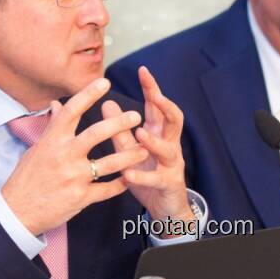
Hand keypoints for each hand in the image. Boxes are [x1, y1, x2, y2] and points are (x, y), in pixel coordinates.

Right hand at [1, 78, 149, 234]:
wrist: (17, 212)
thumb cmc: (26, 178)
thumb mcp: (36, 148)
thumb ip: (52, 127)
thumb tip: (56, 104)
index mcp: (52, 141)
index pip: (72, 111)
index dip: (88, 95)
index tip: (105, 82)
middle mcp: (63, 156)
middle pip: (95, 134)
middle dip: (118, 124)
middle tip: (136, 116)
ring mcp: (73, 177)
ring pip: (108, 163)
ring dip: (129, 156)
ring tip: (144, 150)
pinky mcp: (80, 198)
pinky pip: (107, 189)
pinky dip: (120, 184)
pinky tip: (129, 178)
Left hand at [104, 66, 192, 232]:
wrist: (164, 207)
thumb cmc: (147, 175)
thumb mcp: (131, 149)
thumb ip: (119, 129)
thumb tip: (106, 102)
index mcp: (159, 134)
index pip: (157, 107)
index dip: (152, 89)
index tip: (143, 70)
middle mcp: (169, 145)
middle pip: (173, 120)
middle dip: (165, 105)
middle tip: (154, 94)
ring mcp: (171, 165)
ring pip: (168, 149)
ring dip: (154, 141)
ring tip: (140, 133)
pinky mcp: (168, 184)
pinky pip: (156, 179)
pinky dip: (142, 177)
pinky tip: (128, 174)